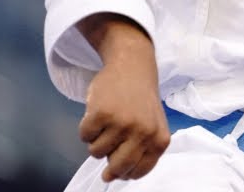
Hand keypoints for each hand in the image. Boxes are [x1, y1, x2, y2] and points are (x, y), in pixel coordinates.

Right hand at [76, 15, 170, 181]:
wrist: (133, 65)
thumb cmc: (140, 100)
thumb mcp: (152, 126)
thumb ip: (138, 153)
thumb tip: (110, 178)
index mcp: (159, 140)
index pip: (137, 172)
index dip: (124, 170)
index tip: (120, 160)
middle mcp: (143, 133)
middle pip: (116, 167)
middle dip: (108, 162)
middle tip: (110, 142)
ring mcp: (122, 123)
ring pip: (96, 152)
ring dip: (97, 140)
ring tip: (108, 120)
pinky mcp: (102, 113)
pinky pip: (84, 136)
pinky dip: (86, 128)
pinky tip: (98, 112)